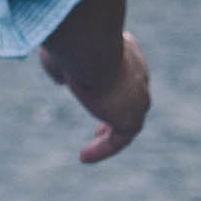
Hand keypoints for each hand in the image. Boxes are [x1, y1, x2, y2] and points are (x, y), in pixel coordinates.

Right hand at [61, 33, 154, 163]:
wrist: (90, 46)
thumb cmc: (73, 43)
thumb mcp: (63, 51)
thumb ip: (64, 63)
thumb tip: (62, 79)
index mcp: (126, 51)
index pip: (126, 71)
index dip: (112, 86)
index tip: (95, 95)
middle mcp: (138, 73)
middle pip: (134, 98)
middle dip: (117, 114)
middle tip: (102, 129)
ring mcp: (139, 96)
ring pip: (128, 122)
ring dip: (109, 136)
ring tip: (89, 151)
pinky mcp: (132, 118)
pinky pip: (120, 140)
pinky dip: (103, 149)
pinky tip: (84, 157)